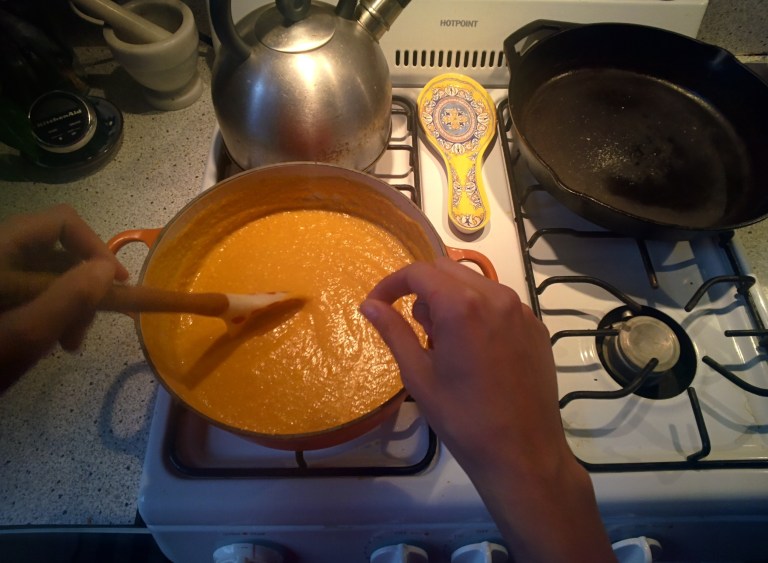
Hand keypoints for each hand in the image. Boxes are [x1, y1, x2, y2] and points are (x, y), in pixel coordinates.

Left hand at [0, 205, 128, 390]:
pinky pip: (28, 288)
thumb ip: (69, 300)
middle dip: (81, 284)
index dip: (95, 248)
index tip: (116, 285)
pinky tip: (45, 339)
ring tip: (67, 342)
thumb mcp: (22, 337)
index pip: (59, 222)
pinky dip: (46, 309)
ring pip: (44, 271)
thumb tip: (108, 271)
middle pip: (54, 248)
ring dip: (67, 301)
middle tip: (83, 330)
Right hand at [361, 258, 614, 562]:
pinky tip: (475, 350)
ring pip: (475, 283)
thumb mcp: (418, 375)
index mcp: (461, 306)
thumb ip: (394, 331)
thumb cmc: (462, 418)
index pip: (418, 272)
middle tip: (415, 327)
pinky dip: (478, 311)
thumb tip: (369, 304)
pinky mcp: (536, 327)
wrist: (522, 453)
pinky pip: (499, 303)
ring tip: (444, 342)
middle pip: (447, 269)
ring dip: (451, 298)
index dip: (392, 284)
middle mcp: (495, 296)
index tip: (378, 304)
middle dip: (422, 288)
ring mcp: (520, 310)